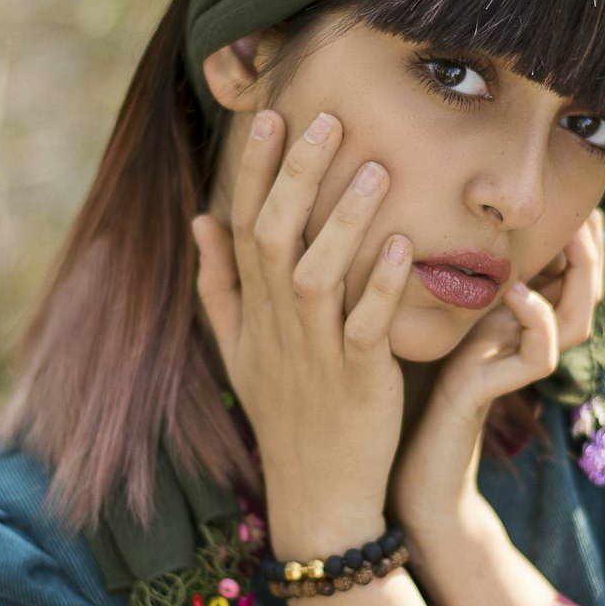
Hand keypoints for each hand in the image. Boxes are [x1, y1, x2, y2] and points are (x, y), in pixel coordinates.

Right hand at [192, 110, 412, 557]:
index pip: (245, 226)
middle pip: (276, 237)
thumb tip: (201, 220)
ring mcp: (316, 352)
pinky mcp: (358, 380)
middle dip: (295, 175)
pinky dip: (382, 287)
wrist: (317, 493)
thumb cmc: (283, 413)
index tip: (266, 112)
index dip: (253, 169)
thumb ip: (220, 283)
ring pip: (319, 274)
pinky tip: (403, 245)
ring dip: (345, 221)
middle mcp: (279, 324)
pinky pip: (367, 327)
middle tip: (324, 118)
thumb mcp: (239, 348)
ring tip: (375, 168)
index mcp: (254, 310)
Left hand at [391, 211, 604, 532]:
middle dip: (592, 244)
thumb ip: (456, 262)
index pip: (569, 262)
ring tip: (573, 238)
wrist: (399, 449)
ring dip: (580, 276)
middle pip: (588, 284)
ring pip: (578, 318)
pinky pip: (540, 354)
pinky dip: (536, 320)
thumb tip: (454, 199)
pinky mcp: (501, 388)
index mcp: (518, 312)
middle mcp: (528, 338)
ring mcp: (519, 364)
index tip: (570, 181)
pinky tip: (517, 291)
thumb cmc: (410, 369)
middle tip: (586, 205)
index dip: (578, 226)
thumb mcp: (435, 303)